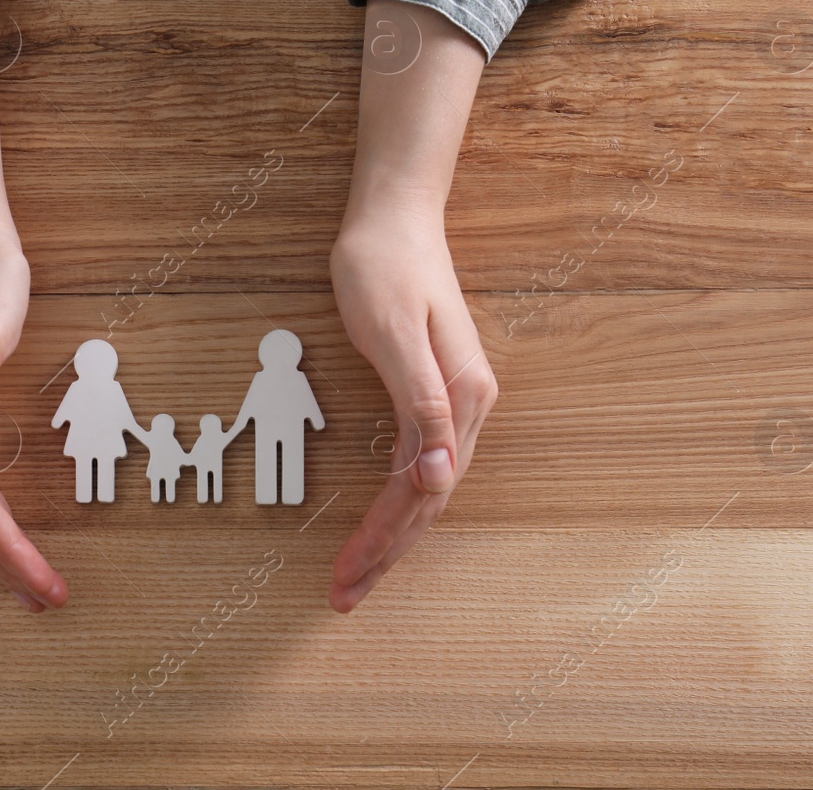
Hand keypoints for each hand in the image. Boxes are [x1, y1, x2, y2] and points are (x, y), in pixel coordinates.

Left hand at [327, 203, 497, 612]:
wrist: (394, 215)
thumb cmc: (384, 266)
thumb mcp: (392, 332)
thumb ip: (420, 404)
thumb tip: (439, 476)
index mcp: (462, 398)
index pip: (422, 491)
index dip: (385, 539)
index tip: (348, 577)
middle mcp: (469, 406)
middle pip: (429, 500)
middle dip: (388, 552)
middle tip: (344, 596)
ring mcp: (457, 399)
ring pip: (427, 486)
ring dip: (394, 534)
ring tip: (357, 573)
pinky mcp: (438, 389)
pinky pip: (421, 461)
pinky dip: (399, 499)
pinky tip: (383, 520)